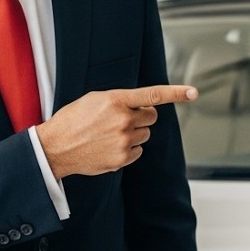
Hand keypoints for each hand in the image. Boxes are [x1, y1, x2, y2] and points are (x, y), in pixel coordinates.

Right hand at [36, 84, 197, 177]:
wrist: (55, 147)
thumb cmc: (72, 120)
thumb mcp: (93, 100)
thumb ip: (119, 100)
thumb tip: (139, 106)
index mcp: (116, 100)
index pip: (152, 95)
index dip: (176, 93)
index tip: (194, 92)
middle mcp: (123, 119)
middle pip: (151, 117)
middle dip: (142, 117)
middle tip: (123, 119)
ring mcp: (124, 140)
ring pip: (144, 135)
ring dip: (133, 134)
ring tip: (109, 135)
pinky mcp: (122, 158)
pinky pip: (138, 152)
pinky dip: (128, 150)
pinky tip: (108, 147)